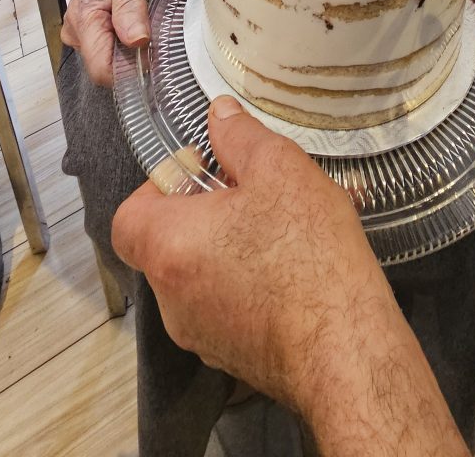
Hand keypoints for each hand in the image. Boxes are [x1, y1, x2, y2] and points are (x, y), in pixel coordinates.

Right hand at [60, 0, 151, 85]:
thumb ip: (131, 11)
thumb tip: (136, 42)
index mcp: (84, 19)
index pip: (102, 70)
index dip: (129, 71)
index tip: (151, 56)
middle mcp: (75, 30)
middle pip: (106, 66)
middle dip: (131, 56)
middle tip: (151, 27)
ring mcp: (79, 31)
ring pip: (109, 57)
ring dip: (130, 45)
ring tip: (143, 17)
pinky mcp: (87, 28)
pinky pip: (108, 45)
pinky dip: (125, 37)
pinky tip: (135, 18)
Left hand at [112, 97, 401, 418]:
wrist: (346, 351)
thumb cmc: (307, 258)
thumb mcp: (279, 169)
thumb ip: (240, 136)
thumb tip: (219, 115)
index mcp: (169, 247)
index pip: (128, 217)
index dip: (159, 187)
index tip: (202, 172)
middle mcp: (173, 299)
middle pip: (171, 243)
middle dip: (209, 213)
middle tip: (255, 194)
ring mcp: (203, 336)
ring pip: (205, 276)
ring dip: (236, 248)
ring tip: (291, 229)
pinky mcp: (236, 359)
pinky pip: (233, 308)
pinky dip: (255, 285)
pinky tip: (303, 269)